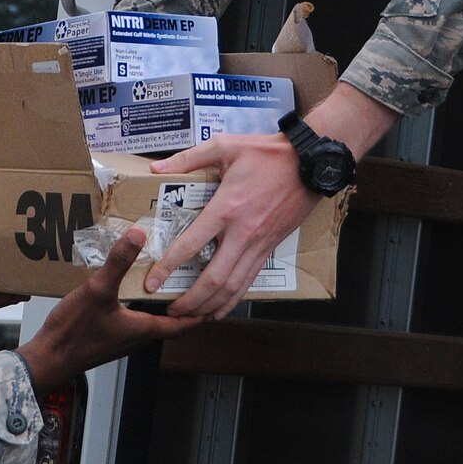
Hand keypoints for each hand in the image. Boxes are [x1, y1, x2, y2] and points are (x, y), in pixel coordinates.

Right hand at [17, 228, 196, 388]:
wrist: (47, 359)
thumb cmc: (74, 333)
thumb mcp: (98, 290)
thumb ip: (118, 262)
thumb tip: (138, 234)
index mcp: (143, 329)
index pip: (183, 324)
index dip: (200, 313)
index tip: (216, 300)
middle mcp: (136, 337)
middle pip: (169, 323)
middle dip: (183, 306)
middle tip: (193, 284)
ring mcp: (120, 339)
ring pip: (150, 322)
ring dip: (160, 306)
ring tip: (164, 283)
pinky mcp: (105, 337)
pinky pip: (131, 320)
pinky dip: (138, 307)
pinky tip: (127, 291)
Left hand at [139, 134, 315, 320]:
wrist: (309, 163)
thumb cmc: (267, 153)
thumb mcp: (224, 146)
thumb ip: (188, 158)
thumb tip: (156, 167)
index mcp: (226, 208)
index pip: (192, 245)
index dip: (169, 266)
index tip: (153, 281)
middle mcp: (242, 233)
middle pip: (213, 278)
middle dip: (190, 300)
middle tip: (170, 310)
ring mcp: (258, 244)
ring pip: (233, 287)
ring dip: (210, 306)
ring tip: (190, 317)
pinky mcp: (270, 248)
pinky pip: (249, 281)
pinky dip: (232, 300)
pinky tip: (219, 310)